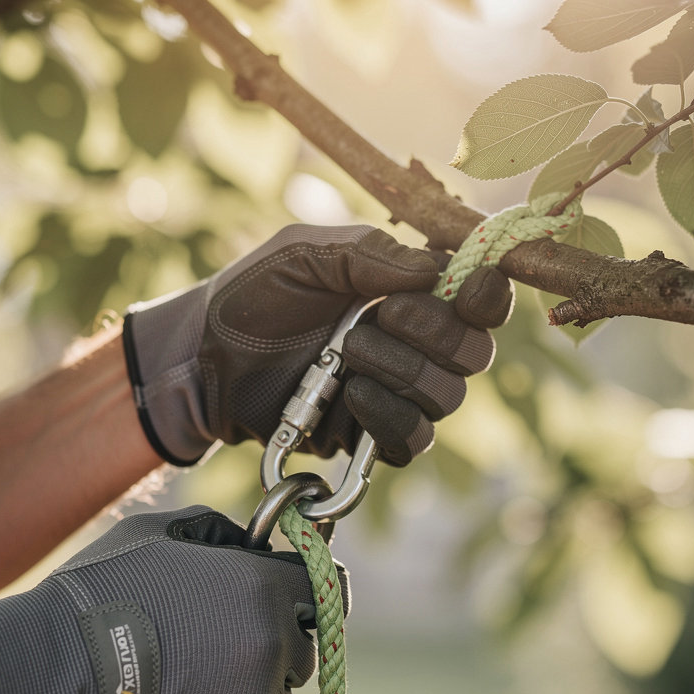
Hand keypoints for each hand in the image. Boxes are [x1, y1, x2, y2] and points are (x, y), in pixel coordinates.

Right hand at [0, 506, 344, 693]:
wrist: (58, 667)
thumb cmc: (102, 589)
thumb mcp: (159, 532)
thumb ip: (218, 533)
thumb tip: (248, 544)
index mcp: (262, 587)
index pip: (322, 587)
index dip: (302, 590)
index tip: (283, 597)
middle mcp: (274, 644)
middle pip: (302, 647)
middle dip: (273, 643)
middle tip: (217, 644)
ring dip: (252, 693)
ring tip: (192, 683)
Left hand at [124, 224, 511, 467]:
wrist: (206, 359)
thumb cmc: (254, 297)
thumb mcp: (304, 255)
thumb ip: (368, 253)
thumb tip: (436, 268)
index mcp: (411, 292)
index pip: (481, 299)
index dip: (487, 296)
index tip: (467, 288)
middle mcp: (416, 345)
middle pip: (474, 353)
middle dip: (437, 333)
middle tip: (385, 316)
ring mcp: (396, 393)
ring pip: (447, 398)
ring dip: (405, 372)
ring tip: (349, 353)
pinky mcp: (370, 436)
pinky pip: (413, 440)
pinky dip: (389, 418)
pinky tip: (352, 395)